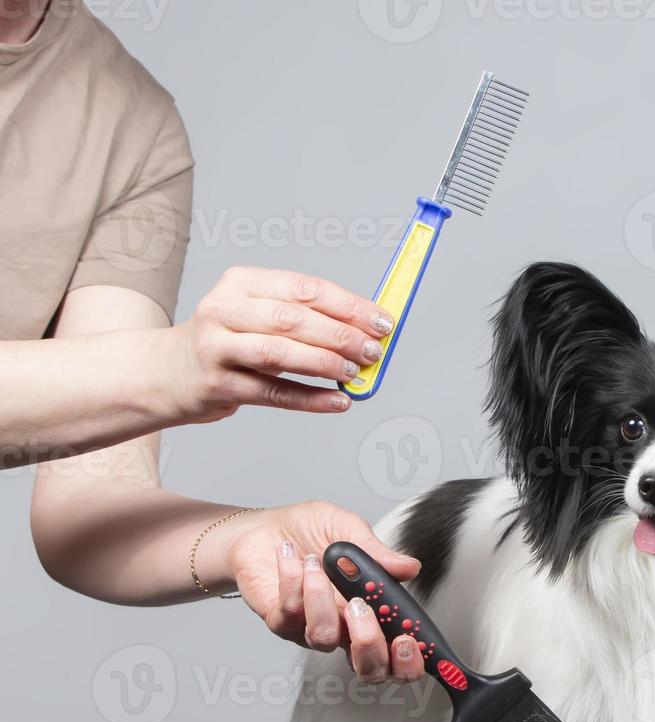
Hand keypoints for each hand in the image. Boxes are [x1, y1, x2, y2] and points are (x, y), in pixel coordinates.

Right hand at [163, 266, 394, 422]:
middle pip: (292, 320)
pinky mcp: (218, 384)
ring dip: (325, 363)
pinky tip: (338, 401)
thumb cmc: (229, 340)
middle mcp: (224, 310)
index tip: (382, 321)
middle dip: (341, 335)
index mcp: (241, 283)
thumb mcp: (257, 314)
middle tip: (374, 349)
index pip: (304, 289)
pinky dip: (310, 398)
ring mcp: (217, 348)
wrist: (167, 371)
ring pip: (280, 354)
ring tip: (356, 372)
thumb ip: (306, 318)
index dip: (348, 306)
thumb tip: (365, 331)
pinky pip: (273, 393)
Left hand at [225, 501, 424, 682]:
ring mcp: (311, 630)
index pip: (397, 654)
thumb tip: (409, 567)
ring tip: (316, 562)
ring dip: (321, 596)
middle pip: (369, 669)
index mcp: (372, 612)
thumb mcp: (350, 531)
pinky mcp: (280, 622)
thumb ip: (378, 553)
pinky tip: (293, 557)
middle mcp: (345, 629)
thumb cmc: (309, 531)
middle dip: (370, 645)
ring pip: (324, 637)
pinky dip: (293, 579)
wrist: (265, 527)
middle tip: (362, 609)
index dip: (409, 661)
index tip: (409, 639)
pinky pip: (291, 612)